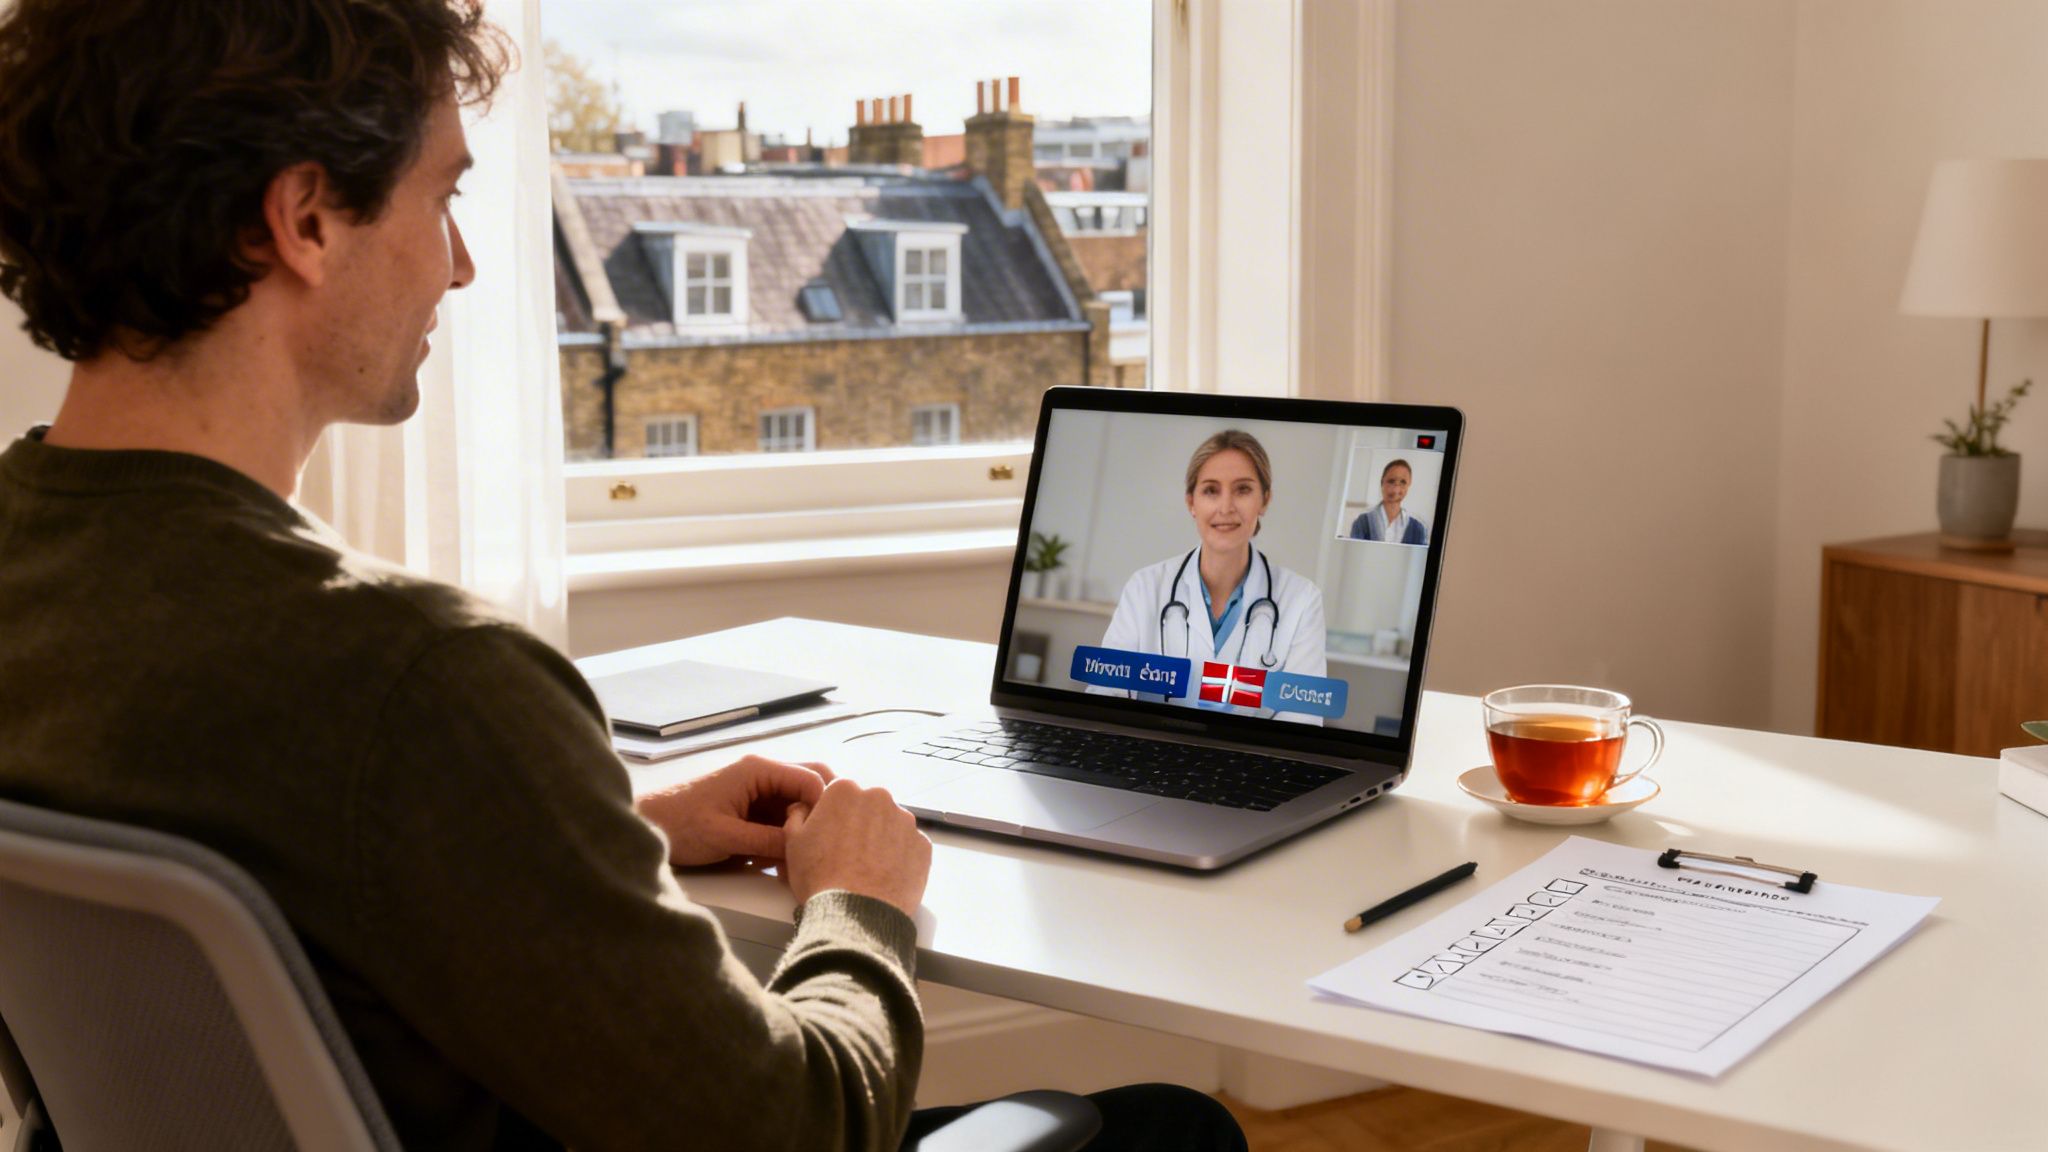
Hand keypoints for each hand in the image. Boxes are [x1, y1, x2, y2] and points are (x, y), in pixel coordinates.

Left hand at [636, 756, 831, 867]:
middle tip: (825, 842)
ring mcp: (758, 792)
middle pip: (810, 784)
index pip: (811, 778)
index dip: (823, 806)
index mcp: (758, 770)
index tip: (826, 836)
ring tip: (806, 855)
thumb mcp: (726, 836)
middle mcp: (762, 775)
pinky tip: (786, 860)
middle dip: (821, 812)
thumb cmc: (680, 824)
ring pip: (799, 804)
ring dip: (804, 827)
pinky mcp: (752, 810)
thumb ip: (768, 840)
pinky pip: (782, 819)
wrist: (648, 826)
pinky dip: (789, 836)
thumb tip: (806, 847)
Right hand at [783, 778, 930, 916]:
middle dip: (860, 825)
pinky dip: (900, 857)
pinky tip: (884, 876)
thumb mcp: (793, 843)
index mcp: (844, 790)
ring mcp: (905, 821)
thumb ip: (798, 815)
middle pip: (868, 806)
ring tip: (866, 869)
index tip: (830, 836)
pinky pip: (909, 845)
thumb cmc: (821, 878)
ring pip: (890, 825)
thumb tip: (803, 808)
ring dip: (881, 839)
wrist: (856, 915)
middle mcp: (879, 797)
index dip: (833, 816)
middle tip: (847, 855)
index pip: (839, 794)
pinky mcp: (923, 844)